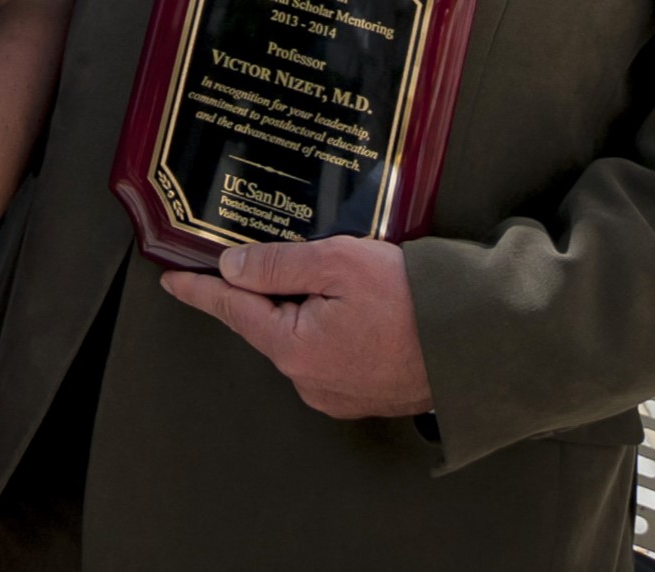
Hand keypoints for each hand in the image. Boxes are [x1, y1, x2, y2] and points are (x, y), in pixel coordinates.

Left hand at [158, 237, 432, 419]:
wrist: (482, 346)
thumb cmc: (415, 303)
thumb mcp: (337, 263)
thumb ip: (277, 265)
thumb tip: (233, 269)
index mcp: (295, 350)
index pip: (233, 310)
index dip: (201, 290)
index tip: (172, 281)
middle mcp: (310, 382)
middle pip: (271, 322)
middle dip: (278, 290)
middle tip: (311, 261)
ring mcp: (339, 394)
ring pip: (304, 337)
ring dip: (313, 308)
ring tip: (355, 285)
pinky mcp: (365, 394)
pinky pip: (333, 352)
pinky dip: (338, 327)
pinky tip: (365, 308)